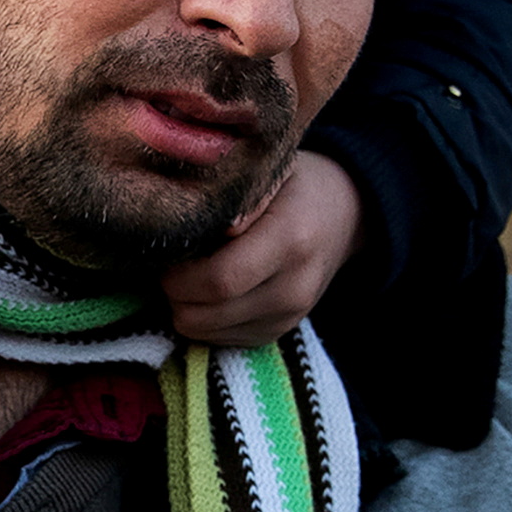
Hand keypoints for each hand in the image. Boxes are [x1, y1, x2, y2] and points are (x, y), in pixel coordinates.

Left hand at [162, 152, 361, 346]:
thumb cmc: (294, 186)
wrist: (344, 214)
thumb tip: (193, 229)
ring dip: (184, 306)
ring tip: (192, 271)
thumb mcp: (267, 173)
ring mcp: (287, 318)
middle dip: (172, 291)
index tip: (167, 251)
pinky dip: (203, 317)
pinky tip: (211, 288)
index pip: (218, 279)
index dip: (178, 273)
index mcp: (291, 240)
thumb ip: (231, 198)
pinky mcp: (277, 333)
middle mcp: (293, 288)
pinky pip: (217, 339)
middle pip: (203, 314)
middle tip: (171, 261)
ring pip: (203, 332)